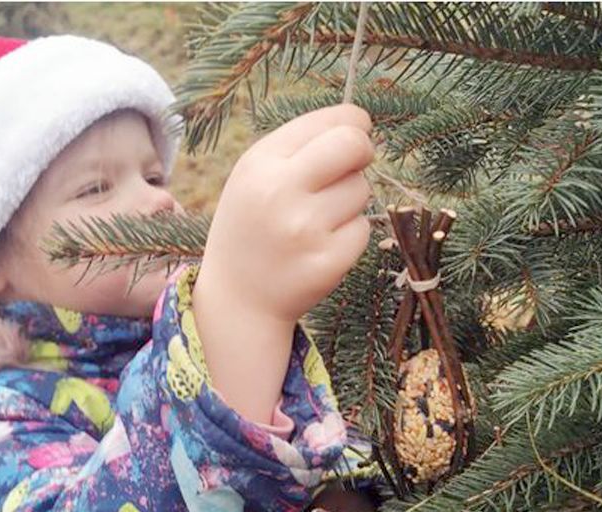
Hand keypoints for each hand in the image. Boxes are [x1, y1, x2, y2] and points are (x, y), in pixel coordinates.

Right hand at [197, 104, 374, 323]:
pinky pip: (363, 229)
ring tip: (317, 220)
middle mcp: (280, 191)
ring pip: (362, 190)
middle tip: (354, 166)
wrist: (237, 299)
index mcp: (260, 162)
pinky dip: (350, 235)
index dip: (354, 125)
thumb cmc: (252, 228)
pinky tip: (321, 246)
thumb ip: (299, 146)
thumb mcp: (254, 177)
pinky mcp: (328, 261)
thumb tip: (360, 125)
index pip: (332, 121)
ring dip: (351, 200)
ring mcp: (305, 229)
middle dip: (363, 150)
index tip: (354, 135)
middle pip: (354, 145)